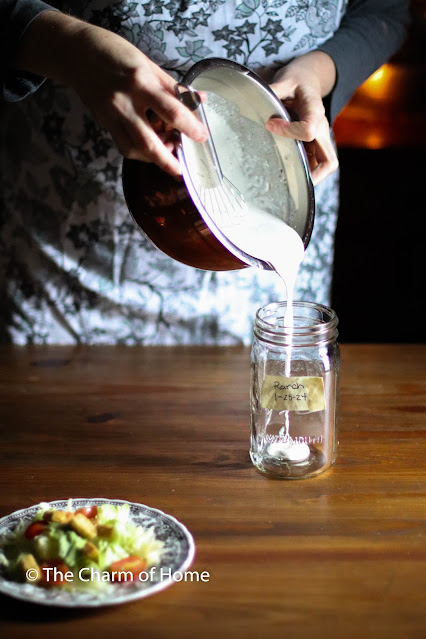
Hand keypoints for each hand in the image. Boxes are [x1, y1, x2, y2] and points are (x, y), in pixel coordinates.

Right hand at [14, 12, 207, 175]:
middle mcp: (125, 102)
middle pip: (149, 142)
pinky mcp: (103, 122)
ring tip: (167, 154)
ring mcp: (111, 115)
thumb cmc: (114, 53)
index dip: (190, 127)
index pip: (172, 111)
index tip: (202, 136)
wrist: (74, 53)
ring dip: (153, 158)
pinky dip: (139, 152)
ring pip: (134, 149)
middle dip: (168, 161)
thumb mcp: (147, 63)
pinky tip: (149, 147)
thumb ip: (172, 86)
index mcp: (141, 82)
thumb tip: (198, 99)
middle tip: (182, 170)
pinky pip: (123, 145)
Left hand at [266, 51, 338, 185]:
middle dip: (314, 174)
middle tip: (291, 178)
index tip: (270, 124)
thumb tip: (254, 96)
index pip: (308, 130)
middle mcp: (321, 128)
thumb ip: (274, 89)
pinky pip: (315, 161)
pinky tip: (286, 167)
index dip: (289, 132)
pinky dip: (304, 168)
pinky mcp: (314, 142)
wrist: (310, 78)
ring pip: (324, 164)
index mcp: (315, 111)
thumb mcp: (286, 79)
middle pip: (329, 161)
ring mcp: (319, 137)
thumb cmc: (298, 79)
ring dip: (309, 174)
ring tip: (286, 177)